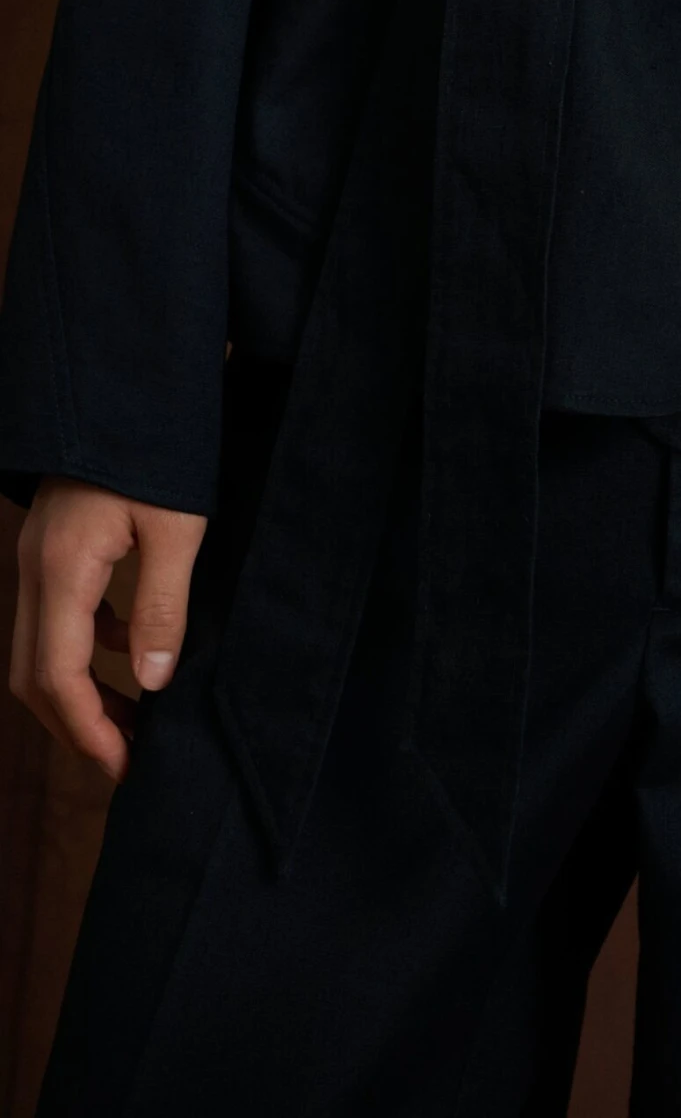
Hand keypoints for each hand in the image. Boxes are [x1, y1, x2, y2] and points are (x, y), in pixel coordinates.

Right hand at [9, 476, 206, 780]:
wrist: (129, 384)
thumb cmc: (157, 450)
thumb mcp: (176, 528)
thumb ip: (162, 607)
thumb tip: (153, 683)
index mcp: (61, 570)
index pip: (56, 677)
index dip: (87, 731)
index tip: (123, 766)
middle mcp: (35, 569)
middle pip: (34, 675)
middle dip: (77, 724)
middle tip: (127, 757)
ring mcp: (39, 555)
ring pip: (40, 648)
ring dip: (81, 689)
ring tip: (137, 716)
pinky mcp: (54, 544)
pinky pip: (57, 615)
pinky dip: (88, 645)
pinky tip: (133, 645)